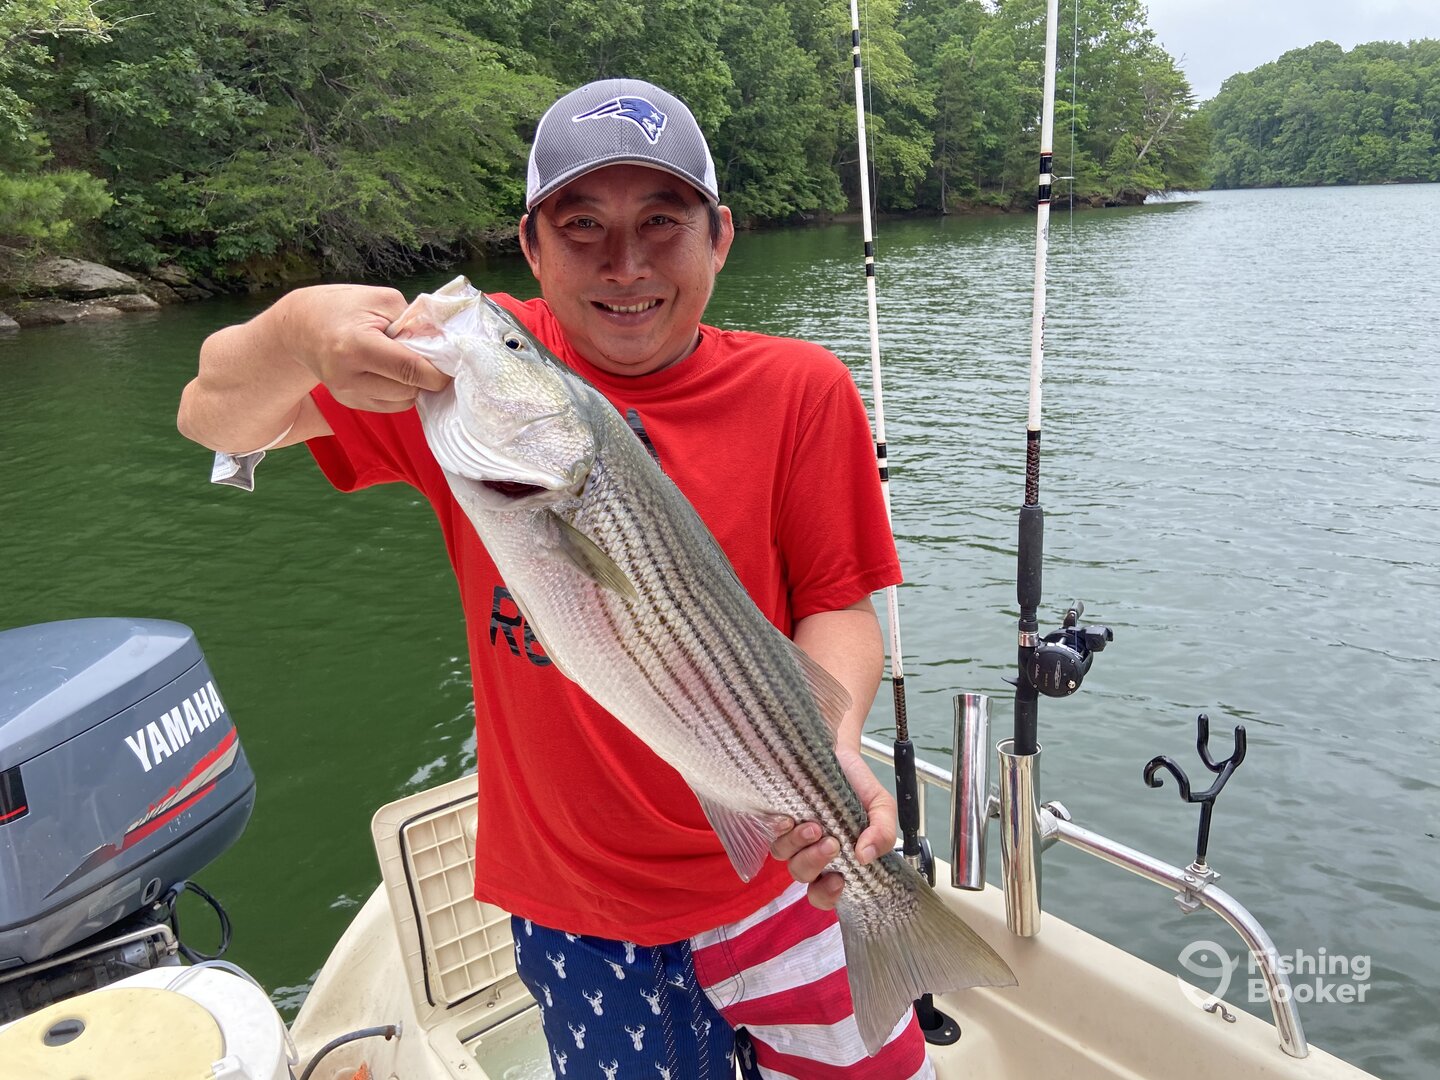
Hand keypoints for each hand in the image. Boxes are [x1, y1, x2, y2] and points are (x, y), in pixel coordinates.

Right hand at [271, 284, 450, 411]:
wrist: (301, 326)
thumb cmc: (343, 306)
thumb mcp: (381, 300)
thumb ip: (414, 322)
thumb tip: (444, 346)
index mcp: (356, 345)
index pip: (410, 369)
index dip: (438, 371)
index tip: (453, 362)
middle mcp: (348, 376)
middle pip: (409, 390)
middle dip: (425, 376)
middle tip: (427, 355)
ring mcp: (347, 394)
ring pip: (403, 403)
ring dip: (414, 385)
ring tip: (404, 360)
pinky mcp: (349, 403)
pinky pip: (391, 406)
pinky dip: (400, 391)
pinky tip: (391, 371)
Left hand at [770, 748, 896, 910]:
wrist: (840, 753)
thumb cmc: (859, 786)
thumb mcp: (881, 807)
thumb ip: (883, 832)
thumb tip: (866, 856)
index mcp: (837, 861)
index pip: (825, 894)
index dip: (827, 895)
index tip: (838, 881)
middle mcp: (811, 853)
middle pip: (803, 875)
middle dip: (815, 863)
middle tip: (832, 843)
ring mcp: (793, 836)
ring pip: (785, 856)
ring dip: (799, 845)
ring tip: (814, 827)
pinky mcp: (779, 816)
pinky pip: (771, 832)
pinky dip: (779, 829)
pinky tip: (788, 819)